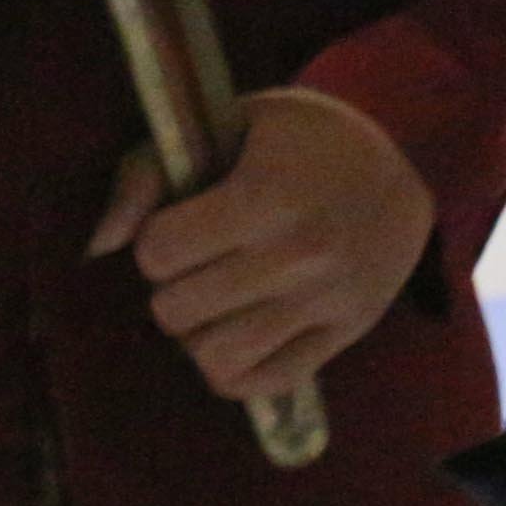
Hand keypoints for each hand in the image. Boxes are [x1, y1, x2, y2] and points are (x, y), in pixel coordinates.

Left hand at [88, 86, 433, 404]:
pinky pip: (266, 381)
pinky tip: (238, 334)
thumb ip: (148, 173)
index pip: (159, 252)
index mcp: (267, 196)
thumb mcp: (227, 124)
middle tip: (200, 263)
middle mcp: (300, 255)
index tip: (183, 222)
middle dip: (173, 286)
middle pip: (177, 310)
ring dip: (200, 332)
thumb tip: (99, 246)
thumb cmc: (300, 139)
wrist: (406, 157)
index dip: (156, 239)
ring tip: (218, 301)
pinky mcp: (347, 331)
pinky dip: (235, 369)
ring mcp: (326, 300)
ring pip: (215, 356)